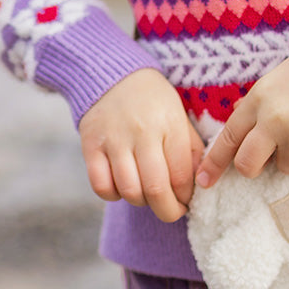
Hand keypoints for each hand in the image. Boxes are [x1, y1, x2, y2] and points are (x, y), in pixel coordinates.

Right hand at [78, 69, 204, 222]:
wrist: (113, 75)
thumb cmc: (153, 101)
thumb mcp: (179, 116)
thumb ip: (190, 149)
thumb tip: (198, 185)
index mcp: (170, 124)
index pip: (181, 176)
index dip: (185, 198)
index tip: (186, 201)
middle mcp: (142, 132)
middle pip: (156, 189)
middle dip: (167, 211)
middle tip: (171, 212)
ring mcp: (114, 139)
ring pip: (129, 191)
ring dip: (141, 202)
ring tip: (147, 195)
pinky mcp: (90, 145)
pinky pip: (101, 186)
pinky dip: (114, 195)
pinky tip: (122, 186)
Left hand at [195, 48, 288, 188]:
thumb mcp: (275, 81)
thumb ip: (255, 105)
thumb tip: (236, 122)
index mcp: (259, 100)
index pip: (229, 137)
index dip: (214, 162)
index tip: (203, 181)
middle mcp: (274, 121)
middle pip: (248, 165)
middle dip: (252, 167)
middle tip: (266, 159)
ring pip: (286, 167)